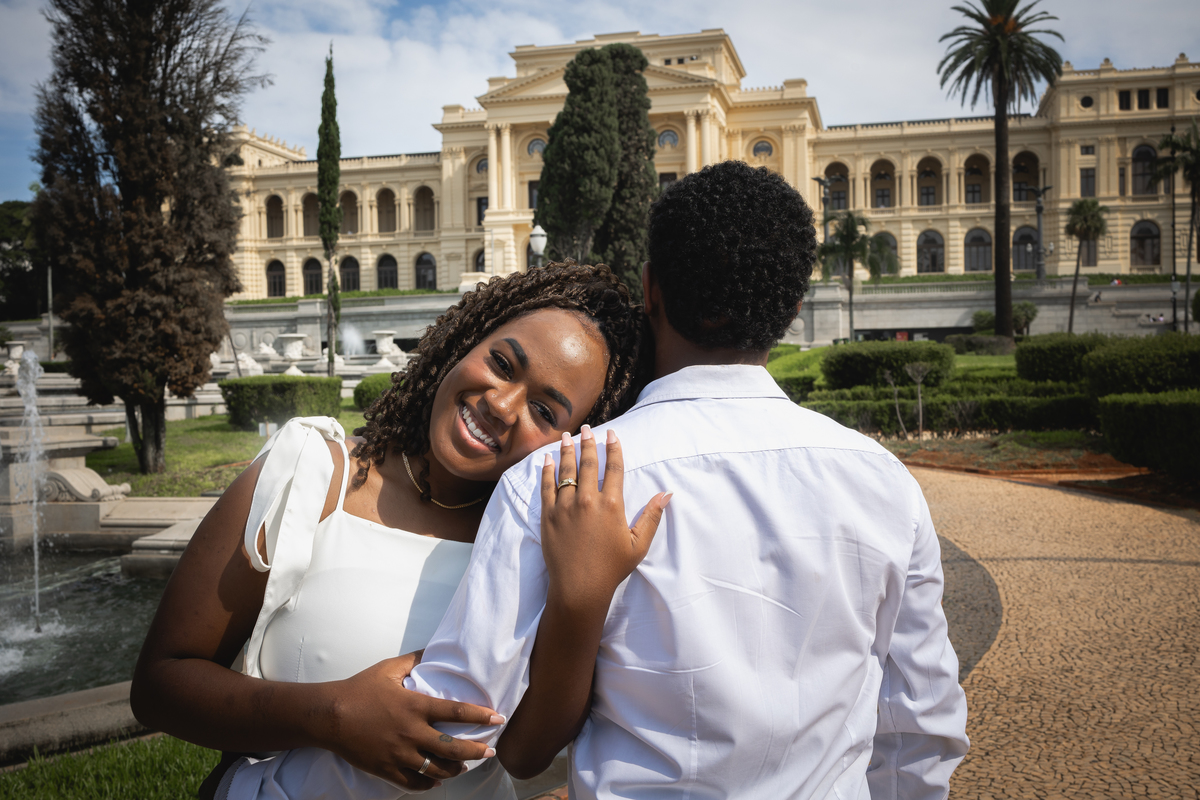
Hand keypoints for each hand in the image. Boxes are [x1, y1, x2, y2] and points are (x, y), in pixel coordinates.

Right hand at [324, 651, 502, 790]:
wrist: (329, 716)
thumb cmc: (359, 689)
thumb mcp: (388, 668)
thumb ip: (413, 660)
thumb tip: (431, 649)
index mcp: (415, 706)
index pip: (456, 712)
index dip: (480, 716)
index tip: (498, 719)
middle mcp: (411, 732)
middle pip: (453, 748)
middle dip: (476, 751)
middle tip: (490, 752)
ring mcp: (399, 754)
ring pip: (437, 770)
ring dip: (455, 770)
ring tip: (465, 767)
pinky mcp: (387, 769)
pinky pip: (414, 783)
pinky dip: (429, 784)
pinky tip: (437, 781)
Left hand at [540, 425, 669, 611]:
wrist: (579, 588)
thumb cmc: (612, 569)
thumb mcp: (638, 545)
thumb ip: (652, 517)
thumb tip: (667, 494)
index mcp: (611, 505)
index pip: (614, 468)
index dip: (613, 449)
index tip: (612, 434)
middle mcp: (588, 501)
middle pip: (588, 464)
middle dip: (588, 443)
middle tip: (587, 428)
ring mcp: (565, 507)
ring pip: (566, 471)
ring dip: (567, 451)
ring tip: (567, 436)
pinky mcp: (548, 516)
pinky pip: (547, 487)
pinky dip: (547, 471)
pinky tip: (548, 459)